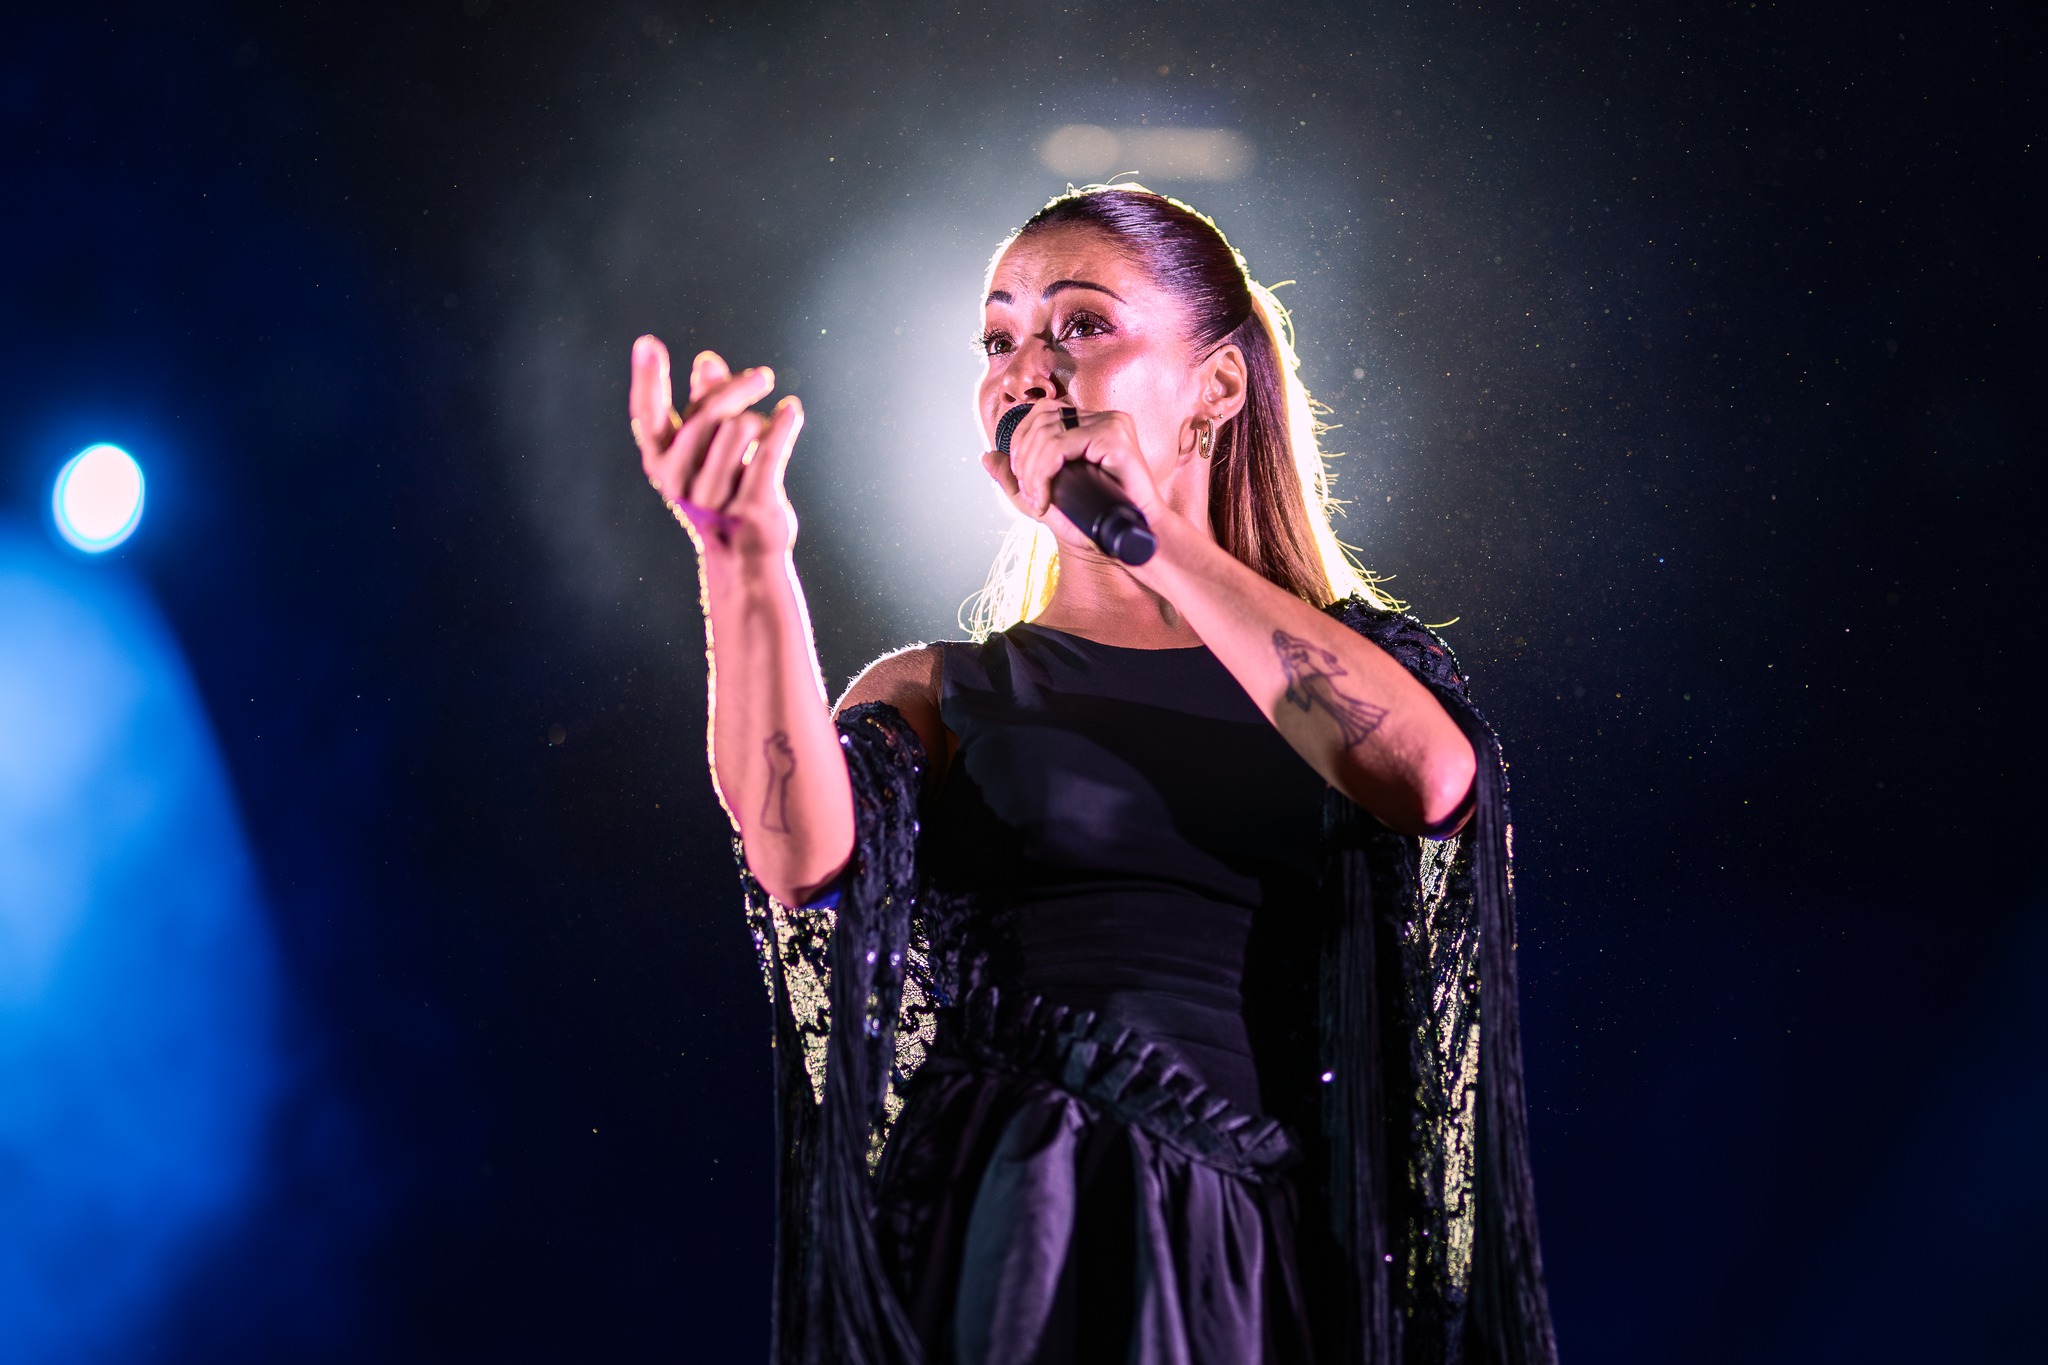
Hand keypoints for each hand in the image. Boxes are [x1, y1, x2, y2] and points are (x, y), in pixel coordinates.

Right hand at [629, 335, 803, 559]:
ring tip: (766, 434)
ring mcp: (713, 496)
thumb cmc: (723, 491)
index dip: (647, 379)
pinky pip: (770, 450)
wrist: (743, 555)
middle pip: (708, 412)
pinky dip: (784, 426)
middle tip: (763, 376)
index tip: (647, 343)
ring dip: (761, 422)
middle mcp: (678, 480)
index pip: (647, 415)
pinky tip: (792, 411)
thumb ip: (706, 403)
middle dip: (738, 387)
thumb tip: (707, 361)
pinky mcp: (751, 505)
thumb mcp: (707, 448)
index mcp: (660, 462)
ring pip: (742, 427)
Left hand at [978, 403, 1163, 552]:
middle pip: (1040, 420)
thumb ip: (1016, 478)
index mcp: (1090, 423)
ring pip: (1047, 433)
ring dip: (1032, 471)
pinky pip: (1061, 446)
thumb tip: (987, 457)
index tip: (1024, 482)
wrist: (1131, 541)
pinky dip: (1044, 474)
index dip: (1021, 444)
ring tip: (1039, 500)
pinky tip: (1047, 498)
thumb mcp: (1047, 497)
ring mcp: (1111, 423)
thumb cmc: (1097, 521)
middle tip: (1031, 497)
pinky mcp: (1114, 437)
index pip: (1041, 414)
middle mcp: (1102, 417)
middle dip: (1023, 462)